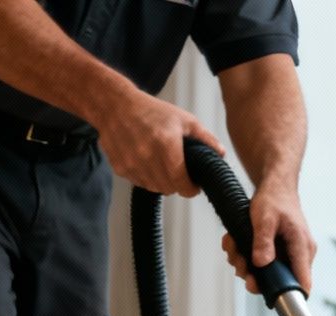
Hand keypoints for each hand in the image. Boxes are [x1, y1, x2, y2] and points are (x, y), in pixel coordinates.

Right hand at [93, 89, 222, 195]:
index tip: (195, 186)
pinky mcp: (120, 167)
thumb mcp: (183, 119)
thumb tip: (221, 154)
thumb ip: (205, 138)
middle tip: (181, 176)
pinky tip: (148, 163)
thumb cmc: (150, 110)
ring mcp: (131, 164)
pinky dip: (146, 178)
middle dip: (178, 185)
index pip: (181, 183)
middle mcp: (147, 157)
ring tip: (164, 167)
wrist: (114, 105)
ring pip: (154, 188)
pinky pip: (139, 182)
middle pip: (169, 188)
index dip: (191, 189)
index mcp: (166, 146)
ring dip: (162, 183)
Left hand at [222, 178, 315, 296]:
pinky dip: (245, 256)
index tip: (270, 296)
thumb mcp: (265, 218)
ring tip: (234, 248)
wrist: (275, 186)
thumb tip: (261, 263)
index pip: (303, 281)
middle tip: (239, 264)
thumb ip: (263, 241)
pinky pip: (261, 263)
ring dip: (245, 264)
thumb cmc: (275, 198)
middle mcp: (299, 254)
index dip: (290, 294)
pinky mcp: (278, 252)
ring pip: (266, 273)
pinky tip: (236, 244)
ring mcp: (288, 254)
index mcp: (302, 247)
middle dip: (255, 276)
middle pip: (279, 281)